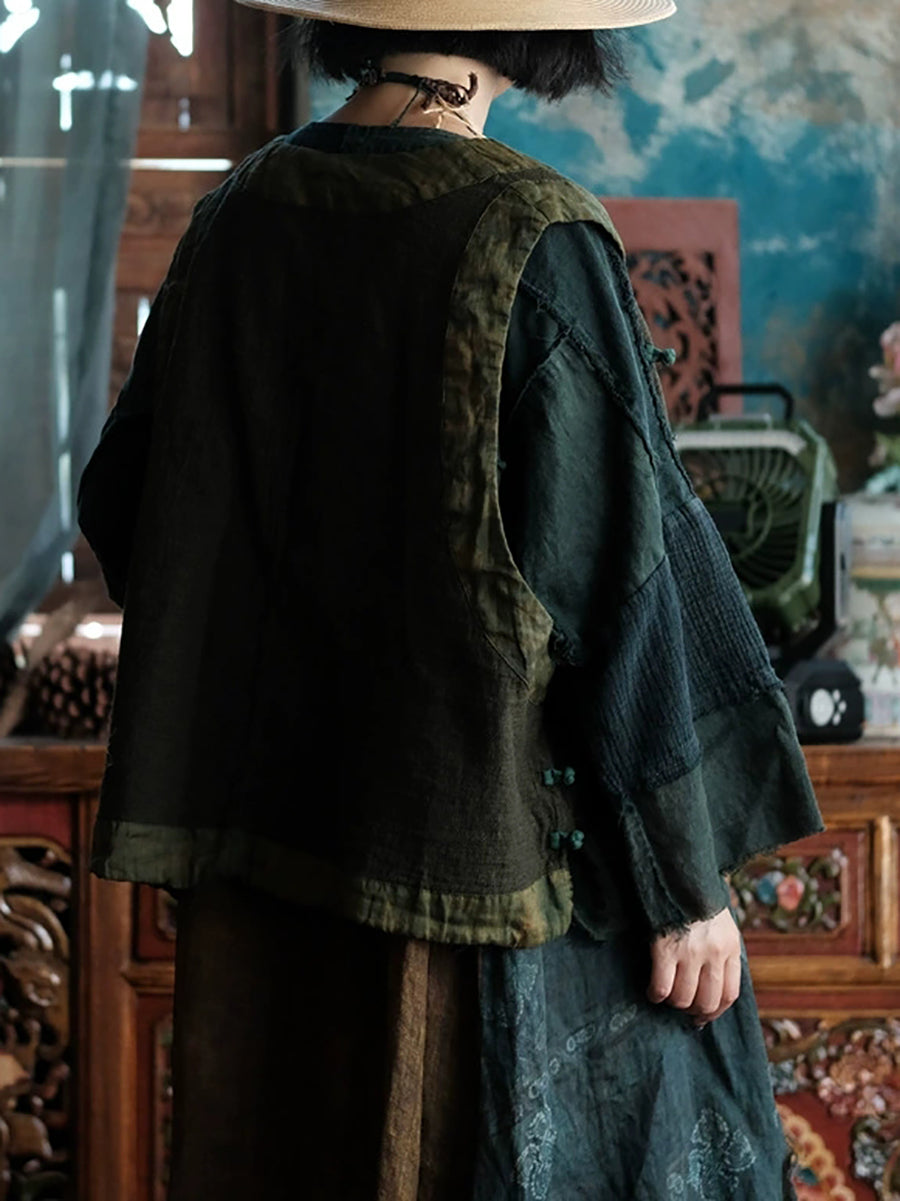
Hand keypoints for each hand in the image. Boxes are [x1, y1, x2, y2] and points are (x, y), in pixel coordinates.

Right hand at [646, 908, 741, 1027]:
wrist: (678, 874)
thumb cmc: (696, 897)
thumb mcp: (721, 922)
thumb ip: (721, 949)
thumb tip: (712, 981)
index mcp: (730, 946)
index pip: (730, 993)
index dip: (716, 1011)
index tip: (704, 1016)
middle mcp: (714, 953)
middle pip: (707, 1001)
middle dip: (694, 1010)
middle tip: (683, 1008)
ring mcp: (690, 952)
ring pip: (683, 998)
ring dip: (673, 1002)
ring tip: (665, 995)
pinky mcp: (666, 948)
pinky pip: (662, 987)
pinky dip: (656, 994)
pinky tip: (652, 990)